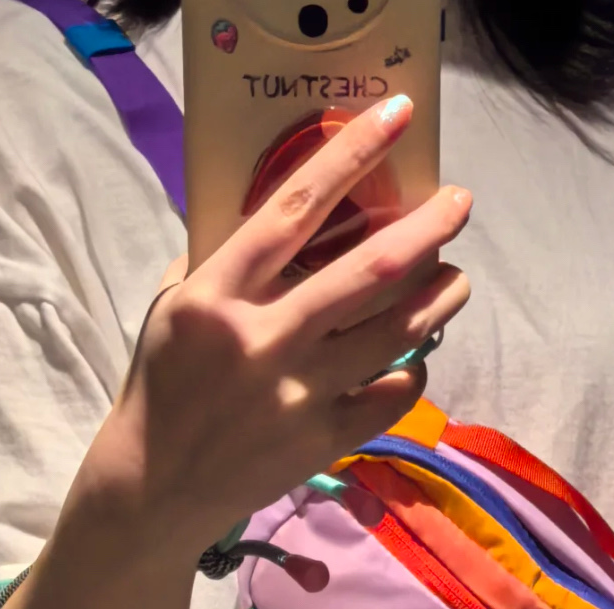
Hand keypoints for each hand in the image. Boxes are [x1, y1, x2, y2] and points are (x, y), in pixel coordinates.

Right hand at [82, 94, 472, 555]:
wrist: (153, 485)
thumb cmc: (165, 385)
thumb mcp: (173, 308)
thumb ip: (224, 262)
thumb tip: (290, 217)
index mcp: (218, 294)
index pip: (294, 207)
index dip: (352, 156)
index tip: (398, 117)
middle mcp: (264, 339)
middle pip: (369, 269)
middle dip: (428, 227)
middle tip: (460, 202)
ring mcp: (297, 394)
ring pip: (396, 333)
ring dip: (439, 299)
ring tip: (456, 279)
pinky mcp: (319, 441)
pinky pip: (390, 397)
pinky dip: (412, 373)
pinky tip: (414, 359)